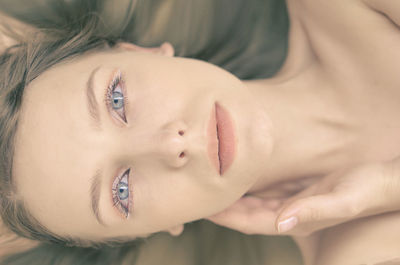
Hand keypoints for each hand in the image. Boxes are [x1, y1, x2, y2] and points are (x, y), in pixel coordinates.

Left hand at [206, 157, 399, 236]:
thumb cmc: (368, 190)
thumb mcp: (343, 200)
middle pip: (246, 213)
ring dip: (234, 195)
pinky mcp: (298, 189)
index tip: (202, 207)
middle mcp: (290, 213)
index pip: (249, 222)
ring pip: (254, 201)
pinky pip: (267, 189)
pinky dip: (251, 184)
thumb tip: (282, 223)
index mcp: (294, 219)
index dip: (225, 216)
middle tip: (198, 193)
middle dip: (223, 206)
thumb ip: (314, 211)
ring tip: (212, 183)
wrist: (385, 182)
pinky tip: (240, 175)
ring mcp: (294, 202)